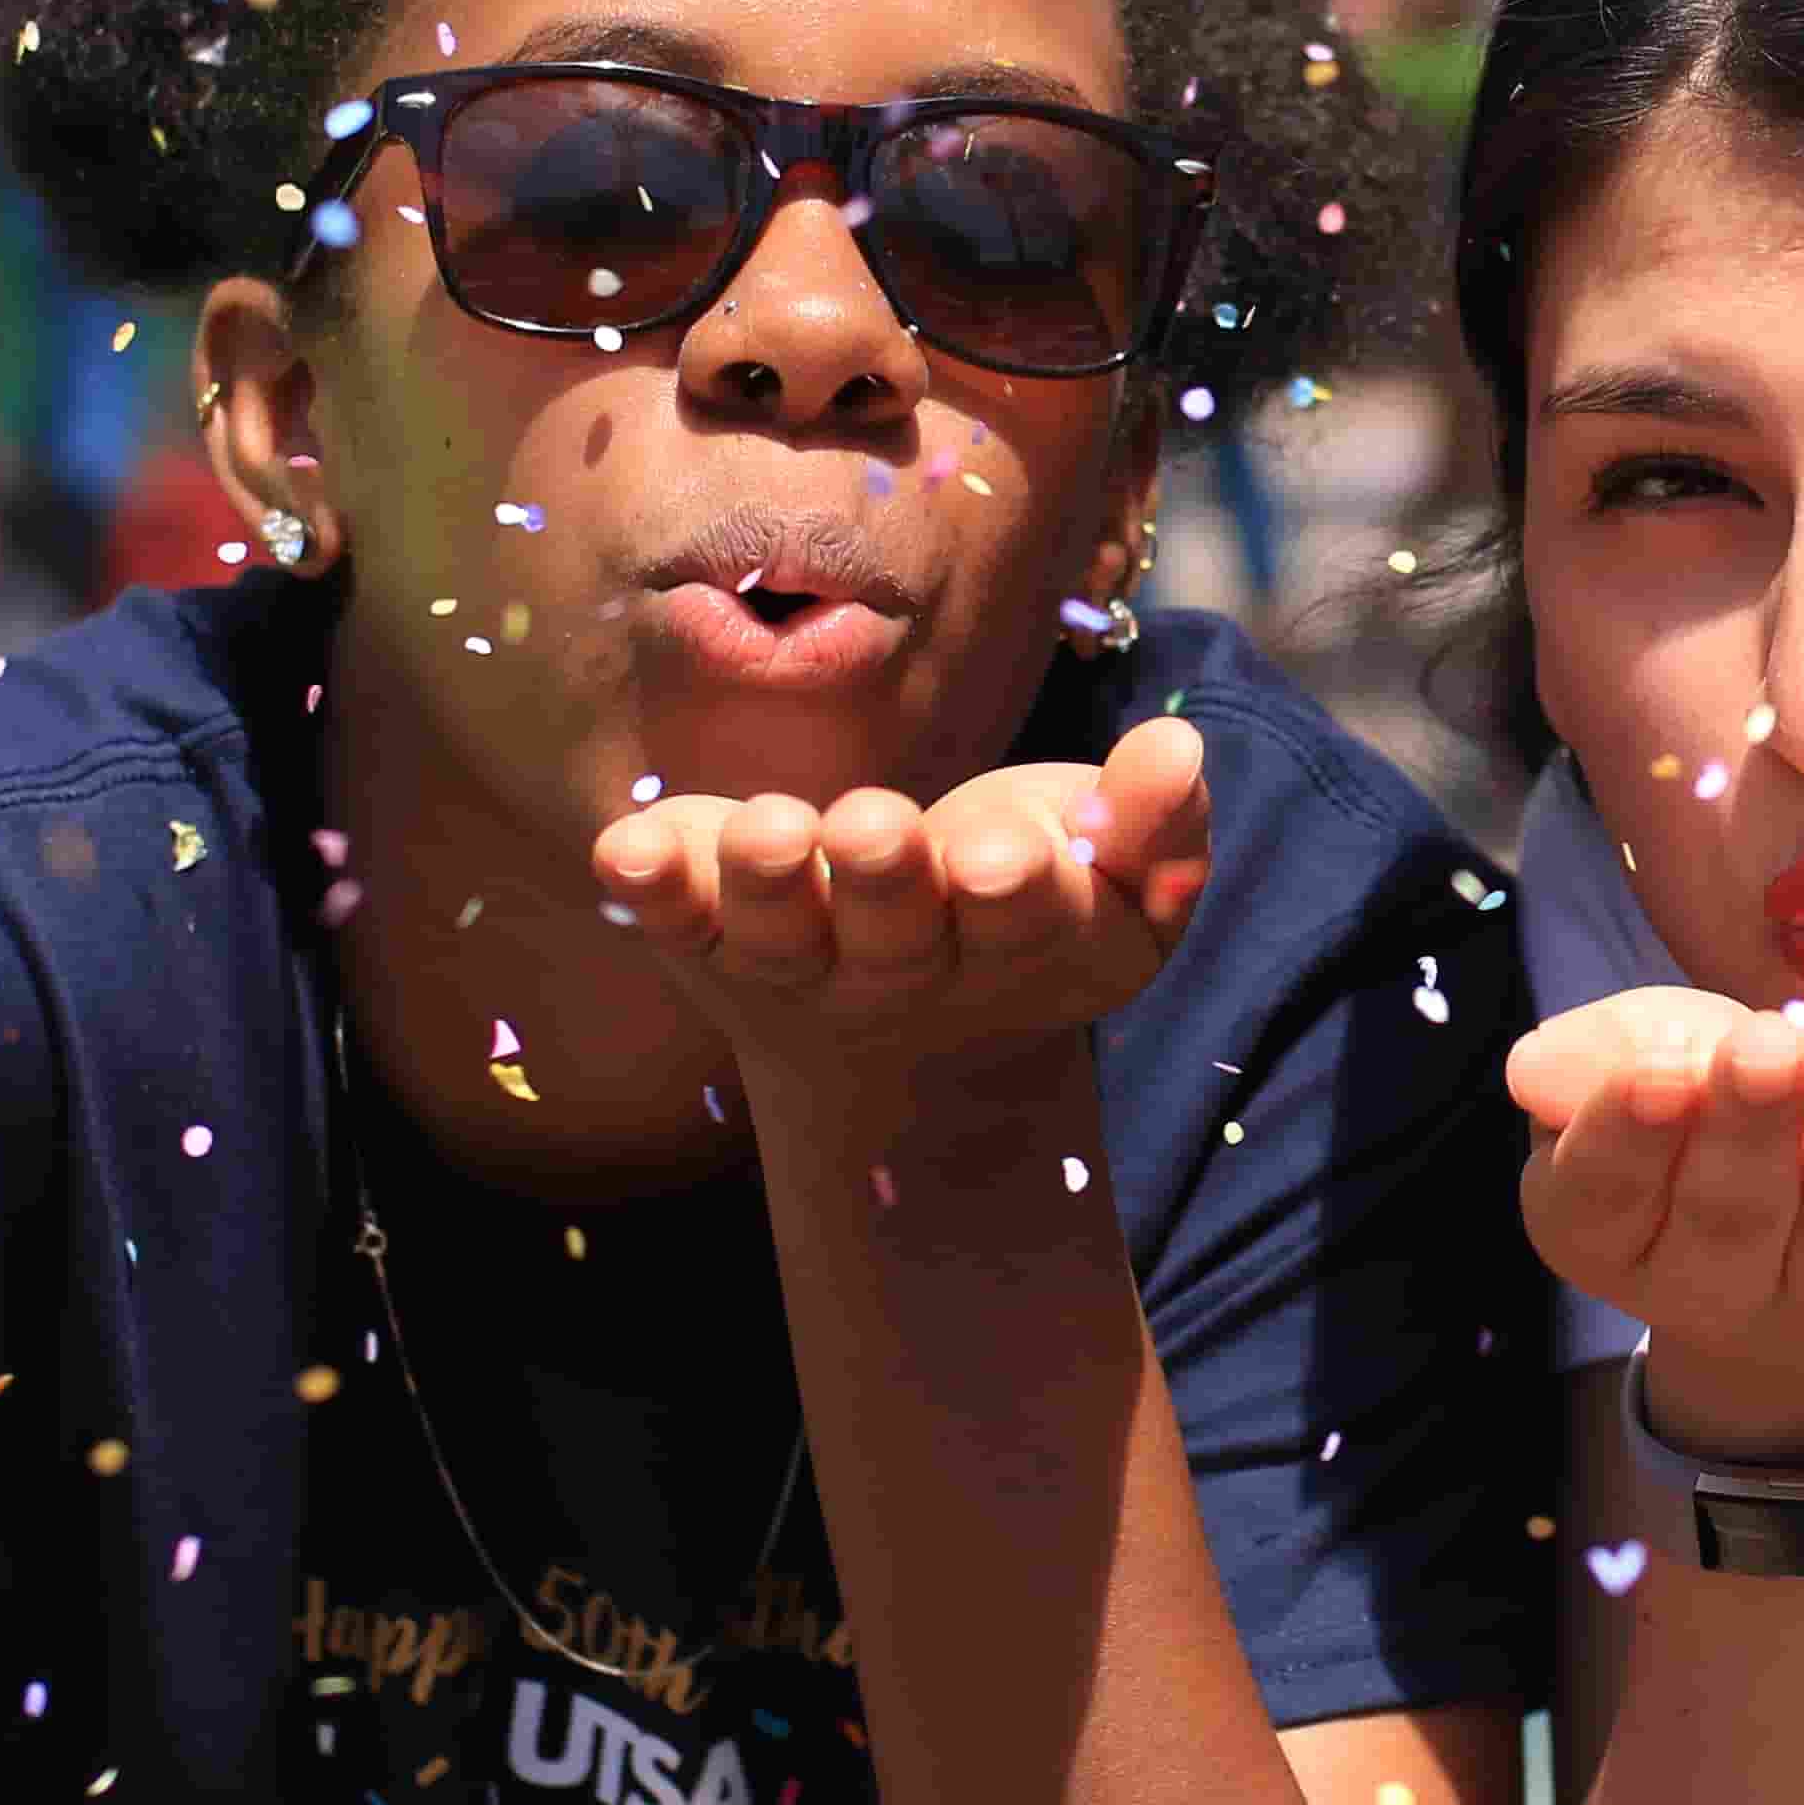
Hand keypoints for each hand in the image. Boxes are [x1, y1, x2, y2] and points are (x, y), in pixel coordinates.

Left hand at [588, 717, 1210, 1098]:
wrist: (910, 1052)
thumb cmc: (1025, 918)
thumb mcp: (1117, 888)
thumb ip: (1156, 829)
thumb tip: (1176, 752)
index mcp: (1019, 949)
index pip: (1024, 919)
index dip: (1013, 886)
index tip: (1000, 855)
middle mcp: (902, 970)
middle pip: (894, 931)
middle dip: (884, 882)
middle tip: (872, 830)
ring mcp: (800, 962)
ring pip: (780, 934)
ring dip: (767, 883)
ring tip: (764, 831)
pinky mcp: (713, 943)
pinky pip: (676, 925)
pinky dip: (654, 891)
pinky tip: (627, 850)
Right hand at [1507, 986, 1803, 1464]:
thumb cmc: (1705, 1146)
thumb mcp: (1638, 1090)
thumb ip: (1595, 1060)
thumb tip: (1537, 1069)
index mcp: (1612, 1240)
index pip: (1600, 1200)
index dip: (1626, 1135)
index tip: (1659, 1072)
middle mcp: (1716, 1288)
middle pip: (1727, 1218)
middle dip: (1746, 1129)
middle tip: (1764, 1051)